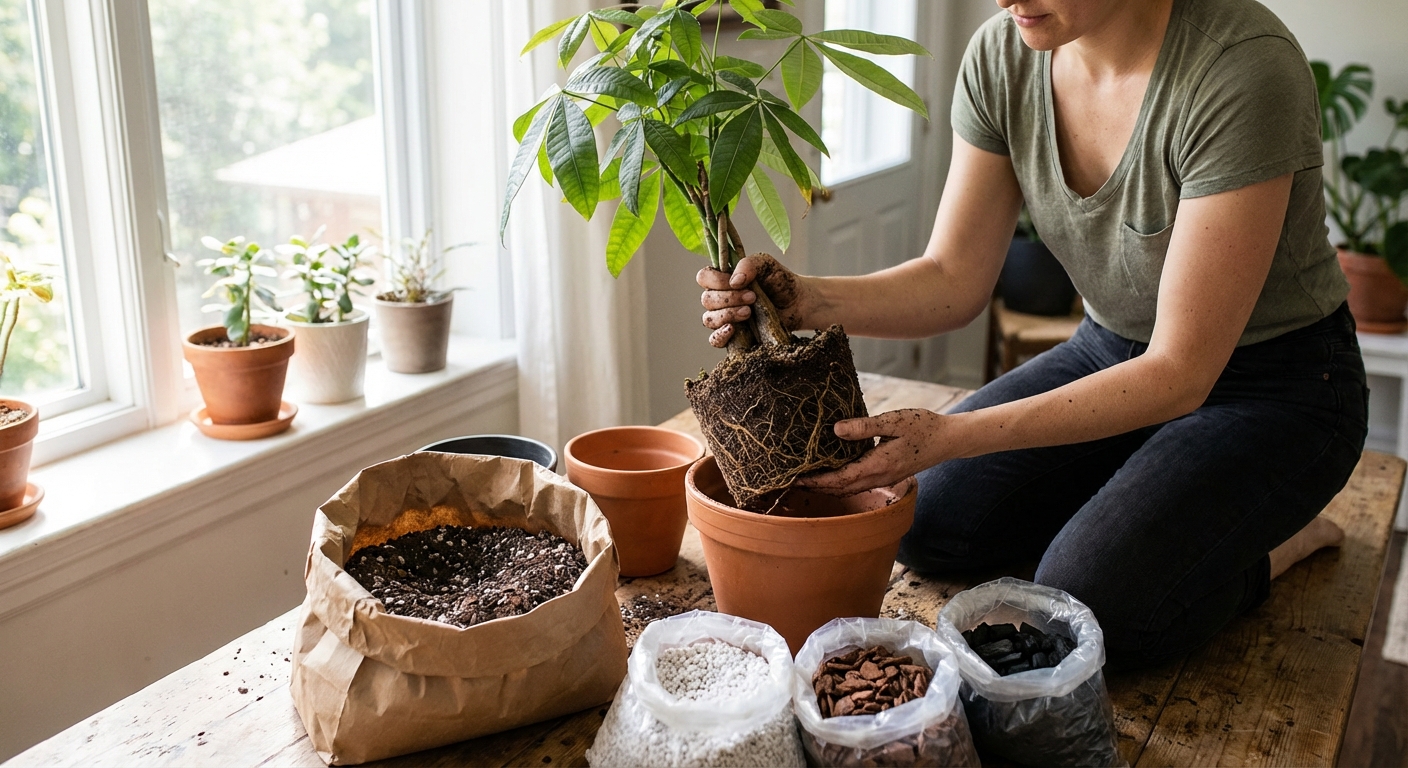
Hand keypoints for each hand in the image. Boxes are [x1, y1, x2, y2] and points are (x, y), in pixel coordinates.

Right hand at [697, 253, 808, 347]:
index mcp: (723, 278)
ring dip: (727, 314)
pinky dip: (720, 335)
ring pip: (709, 319)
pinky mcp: (734, 336)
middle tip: (752, 297)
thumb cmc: (780, 281)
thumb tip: (734, 281)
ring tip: (749, 312)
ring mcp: (725, 318)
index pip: (704, 277)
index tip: (739, 282)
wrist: (797, 303)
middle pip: (707, 300)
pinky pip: (715, 340)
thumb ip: (749, 264)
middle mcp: (720, 298)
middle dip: (729, 298)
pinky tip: (733, 329)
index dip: (716, 280)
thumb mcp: (766, 264)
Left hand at [796, 409, 950, 495]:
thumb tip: (836, 430)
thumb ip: (864, 426)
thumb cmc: (923, 427)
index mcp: (877, 465)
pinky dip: (841, 482)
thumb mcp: (893, 421)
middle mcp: (879, 477)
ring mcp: (884, 479)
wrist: (948, 440)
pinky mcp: (887, 475)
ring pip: (849, 489)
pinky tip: (833, 473)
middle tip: (792, 481)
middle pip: (840, 489)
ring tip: (807, 479)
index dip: (816, 480)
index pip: (839, 479)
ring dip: (828, 487)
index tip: (795, 478)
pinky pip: (859, 484)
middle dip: (816, 487)